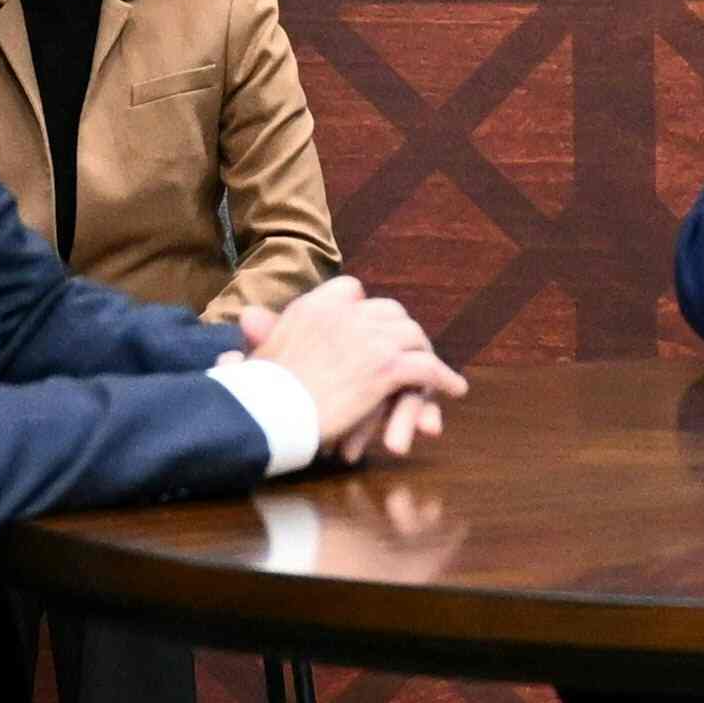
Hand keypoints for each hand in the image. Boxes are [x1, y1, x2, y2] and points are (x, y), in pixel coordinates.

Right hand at [259, 275, 465, 467]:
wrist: (266, 413)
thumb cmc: (256, 392)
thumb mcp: (258, 352)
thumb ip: (262, 330)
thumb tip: (248, 315)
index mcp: (314, 306)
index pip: (352, 290)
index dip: (366, 309)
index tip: (371, 326)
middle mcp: (345, 314)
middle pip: (390, 312)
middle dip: (402, 331)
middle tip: (410, 349)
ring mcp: (369, 338)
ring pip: (413, 336)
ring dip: (425, 354)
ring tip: (434, 371)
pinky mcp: (387, 367)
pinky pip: (428, 367)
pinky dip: (444, 378)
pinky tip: (455, 389)